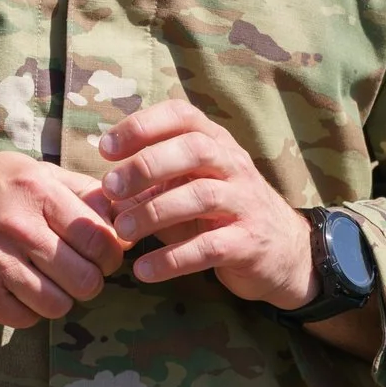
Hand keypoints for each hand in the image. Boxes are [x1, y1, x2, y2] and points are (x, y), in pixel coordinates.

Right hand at [0, 155, 124, 328]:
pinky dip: (29, 311)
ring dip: (60, 299)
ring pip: (59, 304)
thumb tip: (125, 210)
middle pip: (86, 278)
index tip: (103, 255)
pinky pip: (26, 319)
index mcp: (37, 190)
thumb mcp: (25, 170)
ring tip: (47, 283)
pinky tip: (18, 291)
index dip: (112, 254)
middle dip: (90, 282)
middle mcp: (18, 226)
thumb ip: (75, 188)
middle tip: (77, 273)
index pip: (101, 237)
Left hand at [98, 100, 314, 308]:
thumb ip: (153, 180)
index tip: (106, 148)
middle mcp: (234, 166)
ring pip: (201, 197)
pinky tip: (144, 270)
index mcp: (215, 142)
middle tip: (109, 189)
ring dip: (154, 212)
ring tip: (122, 230)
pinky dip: (173, 259)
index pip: (182, 116)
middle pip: (193, 150)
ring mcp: (245, 204)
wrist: (283, 251)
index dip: (143, 126)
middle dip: (146, 166)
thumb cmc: (220, 212)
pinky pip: (209, 247)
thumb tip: (102, 186)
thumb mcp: (190, 185)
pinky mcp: (249, 243)